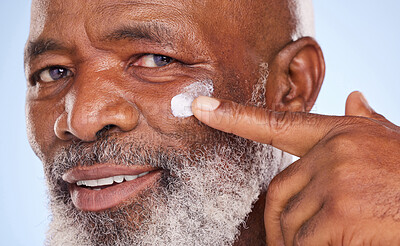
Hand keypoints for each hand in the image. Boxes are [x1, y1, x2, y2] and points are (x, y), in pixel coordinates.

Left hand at [192, 91, 399, 244]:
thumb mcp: (390, 141)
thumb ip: (368, 123)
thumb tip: (355, 97)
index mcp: (337, 132)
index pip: (274, 121)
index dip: (233, 115)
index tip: (200, 107)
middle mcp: (332, 151)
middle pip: (277, 191)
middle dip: (280, 223)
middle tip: (287, 241)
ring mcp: (336, 179)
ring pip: (291, 222)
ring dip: (297, 243)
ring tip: (319, 244)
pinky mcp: (342, 211)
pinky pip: (307, 240)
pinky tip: (336, 244)